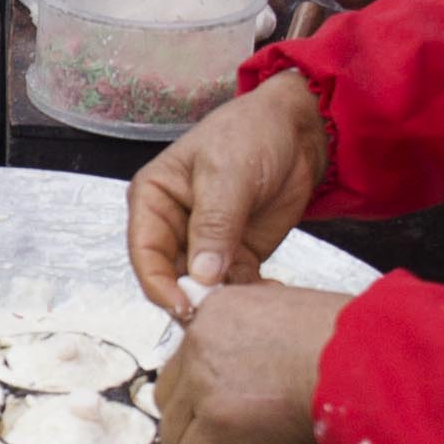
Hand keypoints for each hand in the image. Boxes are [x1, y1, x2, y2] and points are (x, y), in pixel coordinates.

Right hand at [127, 66, 332, 307]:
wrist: (298, 131)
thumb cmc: (251, 133)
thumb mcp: (228, 174)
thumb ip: (214, 225)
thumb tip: (201, 275)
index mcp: (154, 199)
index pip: (145, 251)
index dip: (159, 284)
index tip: (184, 305)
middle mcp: (173, 225)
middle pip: (171, 276)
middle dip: (194, 297)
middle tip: (222, 312)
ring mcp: (205, 244)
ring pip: (203, 287)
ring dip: (225, 301)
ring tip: (251, 305)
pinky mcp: (236, 255)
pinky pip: (235, 286)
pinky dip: (250, 298)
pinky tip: (270, 297)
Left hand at [152, 281, 343, 443]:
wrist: (367, 359)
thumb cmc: (350, 342)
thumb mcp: (291, 318)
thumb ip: (255, 339)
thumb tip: (252, 369)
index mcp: (220, 309)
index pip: (190, 353)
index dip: (209, 384)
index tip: (235, 400)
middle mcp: (201, 338)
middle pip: (171, 390)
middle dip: (198, 416)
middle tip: (235, 430)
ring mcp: (203, 379)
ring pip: (176, 428)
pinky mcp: (216, 419)